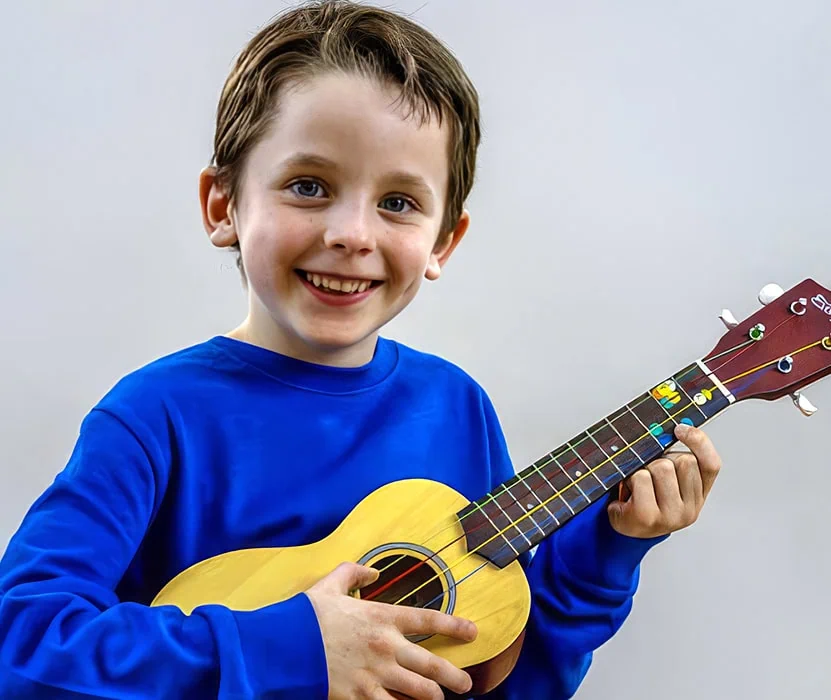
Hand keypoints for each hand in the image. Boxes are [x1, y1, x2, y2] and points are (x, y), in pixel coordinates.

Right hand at [305, 562, 476, 699]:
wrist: (283, 645)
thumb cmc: (308, 615)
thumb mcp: (330, 583)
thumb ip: (354, 572)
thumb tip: (372, 572)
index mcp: (383, 616)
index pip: (429, 619)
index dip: (455, 626)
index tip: (473, 632)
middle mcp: (387, 647)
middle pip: (433, 666)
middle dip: (455, 678)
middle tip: (466, 684)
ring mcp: (376, 675)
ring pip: (420, 693)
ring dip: (435, 699)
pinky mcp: (360, 696)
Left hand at [607, 423, 720, 537]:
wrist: (626, 529)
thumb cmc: (646, 497)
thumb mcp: (667, 480)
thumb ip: (676, 460)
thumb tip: (673, 429)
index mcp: (699, 495)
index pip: (711, 465)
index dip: (699, 442)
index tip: (680, 428)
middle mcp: (691, 509)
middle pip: (684, 461)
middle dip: (662, 458)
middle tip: (649, 472)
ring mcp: (671, 516)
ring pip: (662, 467)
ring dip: (644, 468)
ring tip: (638, 484)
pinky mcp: (648, 517)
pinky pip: (642, 477)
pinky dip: (631, 478)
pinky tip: (629, 492)